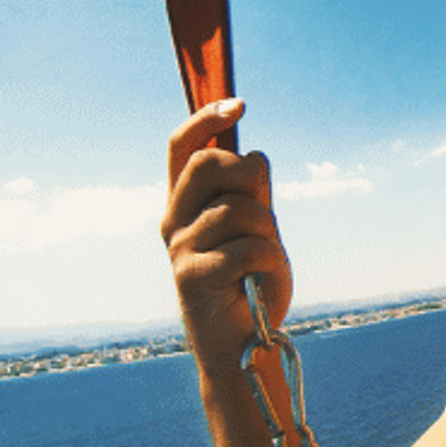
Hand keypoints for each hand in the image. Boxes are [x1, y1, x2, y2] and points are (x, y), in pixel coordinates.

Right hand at [162, 99, 287, 366]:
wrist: (243, 341)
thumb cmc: (251, 280)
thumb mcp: (257, 227)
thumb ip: (251, 193)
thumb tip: (253, 153)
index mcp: (185, 203)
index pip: (181, 147)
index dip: (206, 119)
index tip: (239, 104)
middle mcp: (174, 220)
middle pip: (210, 163)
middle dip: (250, 177)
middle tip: (263, 210)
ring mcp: (178, 247)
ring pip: (240, 208)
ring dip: (268, 231)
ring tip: (262, 260)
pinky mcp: (191, 276)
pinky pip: (250, 247)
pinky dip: (271, 262)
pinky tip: (261, 281)